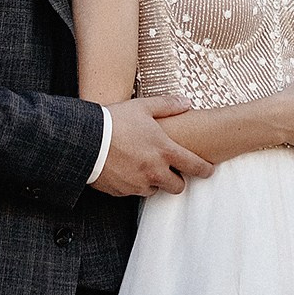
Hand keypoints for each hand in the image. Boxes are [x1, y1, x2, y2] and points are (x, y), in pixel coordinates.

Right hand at [91, 97, 213, 196]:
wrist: (84, 140)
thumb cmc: (114, 121)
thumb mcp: (142, 107)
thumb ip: (167, 105)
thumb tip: (186, 102)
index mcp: (164, 151)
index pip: (196, 167)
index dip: (206, 170)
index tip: (208, 170)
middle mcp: (154, 172)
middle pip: (178, 187)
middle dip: (177, 179)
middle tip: (172, 170)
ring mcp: (138, 184)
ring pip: (155, 190)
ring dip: (154, 182)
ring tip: (143, 166)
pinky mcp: (122, 192)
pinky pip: (134, 191)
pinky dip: (134, 183)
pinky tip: (126, 169)